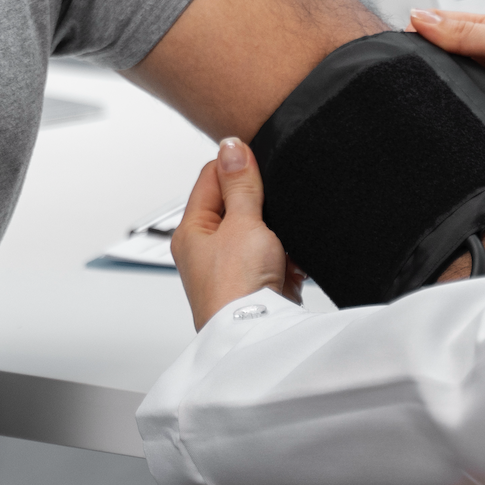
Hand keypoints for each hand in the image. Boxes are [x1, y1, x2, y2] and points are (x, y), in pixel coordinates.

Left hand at [171, 137, 304, 328]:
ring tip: (282, 245)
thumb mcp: (243, 223)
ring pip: (262, 233)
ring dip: (279, 236)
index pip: (210, 177)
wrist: (257, 338)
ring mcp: (233, 269)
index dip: (237, 167)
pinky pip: (277, 259)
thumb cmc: (236, 290)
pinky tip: (292, 265)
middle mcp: (208, 250)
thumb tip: (231, 146)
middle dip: (264, 207)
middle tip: (273, 214)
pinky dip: (288, 260)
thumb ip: (240, 184)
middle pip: (239, 206)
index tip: (260, 165)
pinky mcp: (257, 286)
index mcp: (192, 230)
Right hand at [410, 10, 484, 199]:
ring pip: (441, 89)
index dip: (416, 32)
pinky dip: (441, 117)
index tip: (393, 45)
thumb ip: (469, 32)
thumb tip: (420, 18)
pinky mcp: (484, 123)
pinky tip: (429, 122)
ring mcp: (482, 94)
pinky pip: (453, 116)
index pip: (438, 25)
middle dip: (415, 65)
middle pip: (434, 58)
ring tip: (406, 101)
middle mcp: (483, 62)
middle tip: (393, 75)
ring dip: (427, 94)